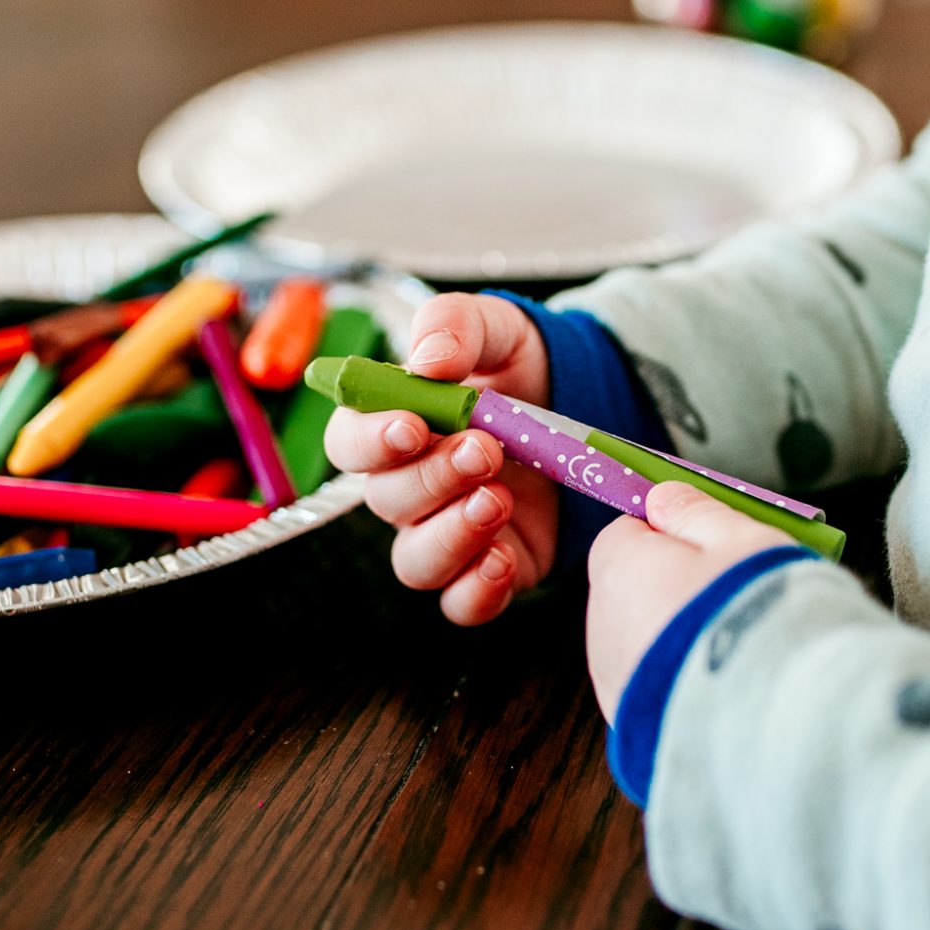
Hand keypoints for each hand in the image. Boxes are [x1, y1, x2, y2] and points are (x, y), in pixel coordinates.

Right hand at [323, 293, 556, 624]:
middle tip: (485, 451)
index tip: (412, 426)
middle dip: (433, 478)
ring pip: (416, 561)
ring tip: (497, 500)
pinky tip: (503, 559)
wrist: (581, 402)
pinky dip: (477, 590)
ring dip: (452, 535)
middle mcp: (408, 486)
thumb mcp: (494, 326)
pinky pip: (463, 603)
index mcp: (390, 426)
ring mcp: (445, 532)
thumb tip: (430, 360)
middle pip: (386, 501)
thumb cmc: (516, 365)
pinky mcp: (488, 568)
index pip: (348, 444)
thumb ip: (453, 326)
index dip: (371, 442)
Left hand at [585, 481, 788, 721]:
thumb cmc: (753, 613)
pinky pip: (657, 690)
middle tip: (736, 596)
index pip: (627, 534)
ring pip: (646, 642)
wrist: (768, 720)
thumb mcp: (739, 538)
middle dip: (678, 588)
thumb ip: (695, 512)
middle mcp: (602, 626)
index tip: (715, 545)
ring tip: (739, 648)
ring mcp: (616, 683)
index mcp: (618, 569)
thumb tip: (662, 498)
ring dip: (681, 638)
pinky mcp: (635, 727)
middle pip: (635, 590)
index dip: (673, 536)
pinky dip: (683, 683)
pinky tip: (726, 687)